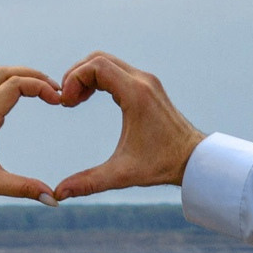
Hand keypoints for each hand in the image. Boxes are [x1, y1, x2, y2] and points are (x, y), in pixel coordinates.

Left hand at [0, 67, 63, 206]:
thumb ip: (23, 189)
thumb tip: (53, 199)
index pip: (15, 85)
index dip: (40, 86)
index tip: (57, 101)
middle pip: (5, 73)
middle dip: (33, 75)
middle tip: (54, 90)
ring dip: (19, 77)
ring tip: (40, 91)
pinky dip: (7, 88)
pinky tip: (17, 106)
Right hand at [50, 52, 205, 200]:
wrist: (193, 159)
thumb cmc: (161, 165)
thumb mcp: (122, 174)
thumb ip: (88, 182)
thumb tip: (59, 193)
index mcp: (136, 94)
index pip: (97, 66)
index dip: (74, 79)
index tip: (65, 103)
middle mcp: (142, 81)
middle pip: (99, 59)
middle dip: (77, 75)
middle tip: (66, 101)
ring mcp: (147, 81)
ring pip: (108, 62)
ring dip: (87, 76)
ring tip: (75, 101)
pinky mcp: (148, 86)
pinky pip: (117, 71)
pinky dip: (99, 79)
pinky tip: (90, 99)